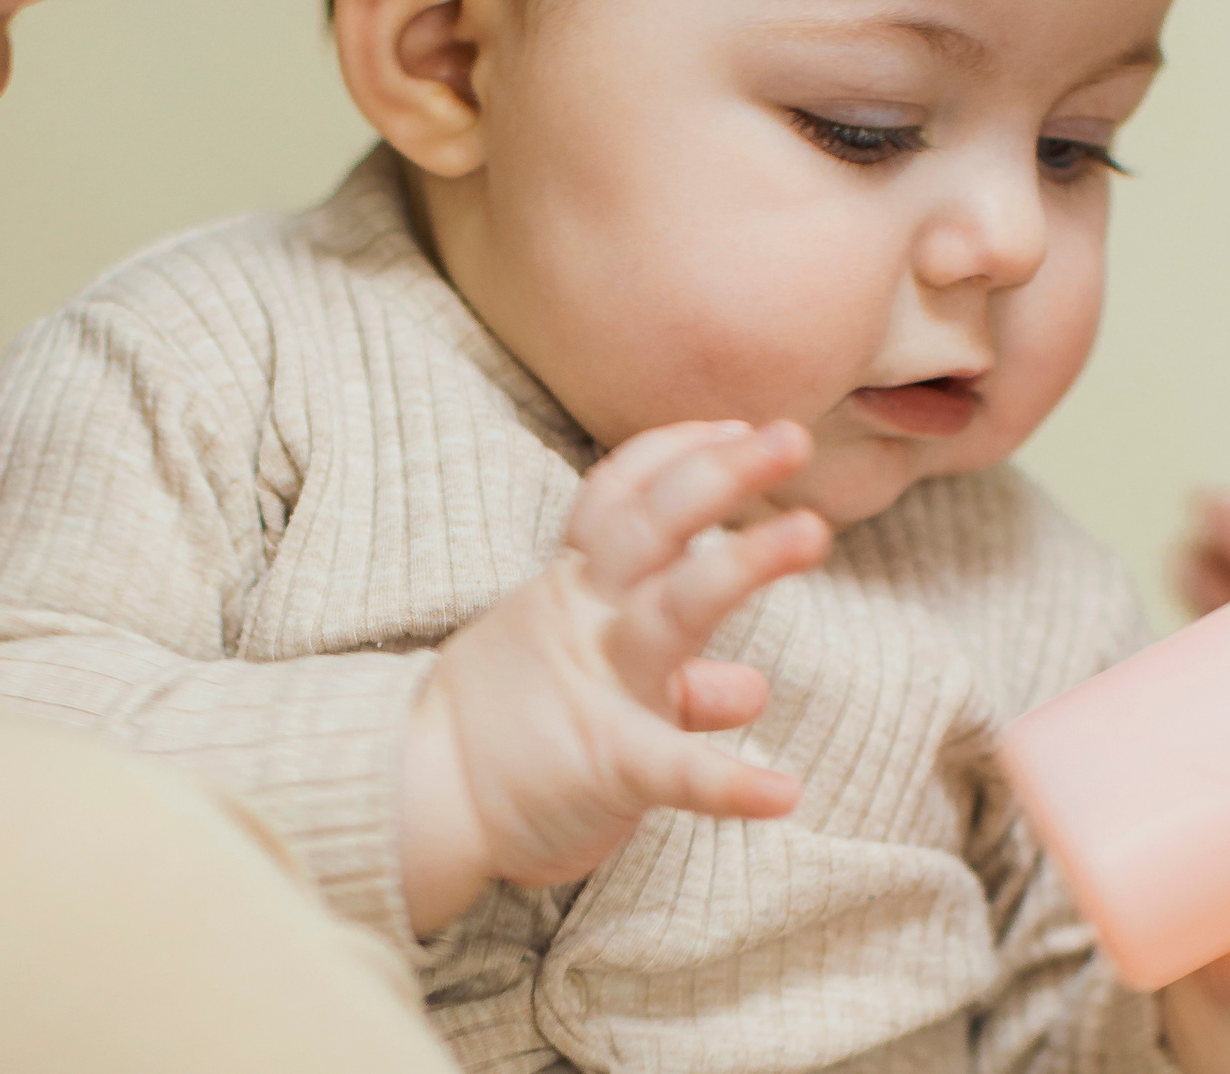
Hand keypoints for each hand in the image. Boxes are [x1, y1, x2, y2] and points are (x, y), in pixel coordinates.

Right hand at [399, 420, 831, 933]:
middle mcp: (589, 623)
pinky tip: (783, 792)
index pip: (622, 499)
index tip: (734, 425)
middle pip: (654, 526)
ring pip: (673, 609)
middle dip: (720, 475)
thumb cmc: (511, 736)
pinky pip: (674, 769)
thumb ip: (679, 684)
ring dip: (742, 566)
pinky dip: (729, 783)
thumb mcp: (592, 689)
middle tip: (792, 435)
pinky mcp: (607, 767)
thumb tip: (751, 687)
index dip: (677, 454)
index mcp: (577, 594)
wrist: (417, 803)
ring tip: (812, 532)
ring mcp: (601, 689)